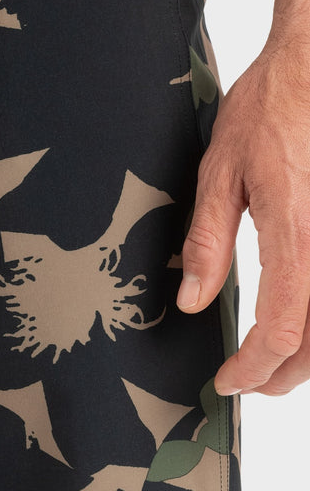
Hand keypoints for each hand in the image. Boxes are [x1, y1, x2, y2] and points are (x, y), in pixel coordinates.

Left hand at [177, 35, 309, 395]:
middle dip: (284, 374)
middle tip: (249, 382)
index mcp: (296, 236)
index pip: (281, 330)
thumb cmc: (270, 108)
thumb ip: (207, 243)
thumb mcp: (219, 174)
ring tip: (275, 361)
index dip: (253, 368)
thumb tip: (192, 300)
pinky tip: (300, 317)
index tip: (228, 381)